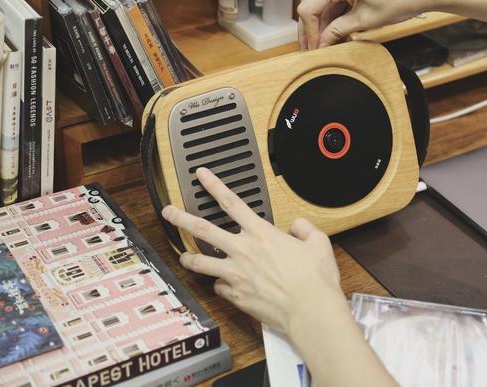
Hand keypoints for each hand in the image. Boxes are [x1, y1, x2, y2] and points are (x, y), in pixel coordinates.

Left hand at [162, 168, 346, 334]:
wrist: (310, 311)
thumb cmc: (314, 280)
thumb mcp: (318, 243)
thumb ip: (304, 229)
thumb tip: (297, 226)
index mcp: (261, 234)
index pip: (232, 202)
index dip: (214, 185)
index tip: (201, 176)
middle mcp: (243, 251)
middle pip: (202, 229)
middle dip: (181, 217)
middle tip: (169, 211)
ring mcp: (235, 274)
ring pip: (200, 262)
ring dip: (188, 258)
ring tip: (183, 256)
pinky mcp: (235, 295)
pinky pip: (219, 287)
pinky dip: (220, 285)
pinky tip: (223, 285)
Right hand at [297, 0, 444, 48]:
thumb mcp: (365, 21)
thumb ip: (338, 31)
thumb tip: (322, 42)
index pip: (308, 8)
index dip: (308, 32)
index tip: (313, 49)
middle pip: (313, 3)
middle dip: (313, 28)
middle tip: (314, 49)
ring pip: (324, 2)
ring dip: (324, 23)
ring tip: (328, 43)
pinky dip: (335, 14)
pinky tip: (338, 31)